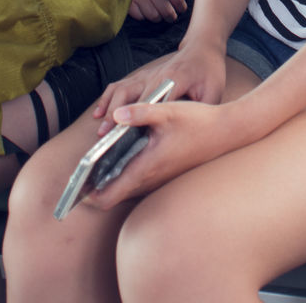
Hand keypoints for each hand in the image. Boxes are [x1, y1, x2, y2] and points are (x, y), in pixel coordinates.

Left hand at [84, 98, 241, 208]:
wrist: (228, 132)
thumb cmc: (199, 121)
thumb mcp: (168, 110)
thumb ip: (139, 112)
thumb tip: (115, 115)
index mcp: (148, 166)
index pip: (110, 195)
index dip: (90, 193)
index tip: (78, 184)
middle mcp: (152, 178)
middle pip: (114, 195)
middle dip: (96, 186)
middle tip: (82, 171)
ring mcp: (160, 179)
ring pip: (127, 188)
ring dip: (111, 180)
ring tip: (98, 161)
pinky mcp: (167, 174)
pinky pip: (139, 181)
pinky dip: (126, 174)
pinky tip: (124, 154)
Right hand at [92, 40, 227, 133]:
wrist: (202, 48)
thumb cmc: (209, 71)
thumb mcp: (213, 92)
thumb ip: (201, 111)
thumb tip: (190, 132)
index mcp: (173, 80)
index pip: (153, 102)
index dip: (140, 120)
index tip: (129, 137)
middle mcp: (155, 75)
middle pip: (131, 97)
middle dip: (118, 118)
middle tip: (108, 139)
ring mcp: (146, 74)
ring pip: (121, 90)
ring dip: (109, 109)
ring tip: (101, 130)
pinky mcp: (142, 75)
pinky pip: (119, 85)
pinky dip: (107, 98)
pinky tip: (99, 112)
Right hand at [125, 0, 187, 22]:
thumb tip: (182, 4)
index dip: (181, 6)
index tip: (181, 9)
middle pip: (167, 11)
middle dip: (170, 16)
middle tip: (170, 17)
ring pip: (154, 16)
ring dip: (155, 16)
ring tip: (154, 12)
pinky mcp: (128, 2)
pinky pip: (140, 16)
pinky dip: (141, 15)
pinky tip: (140, 10)